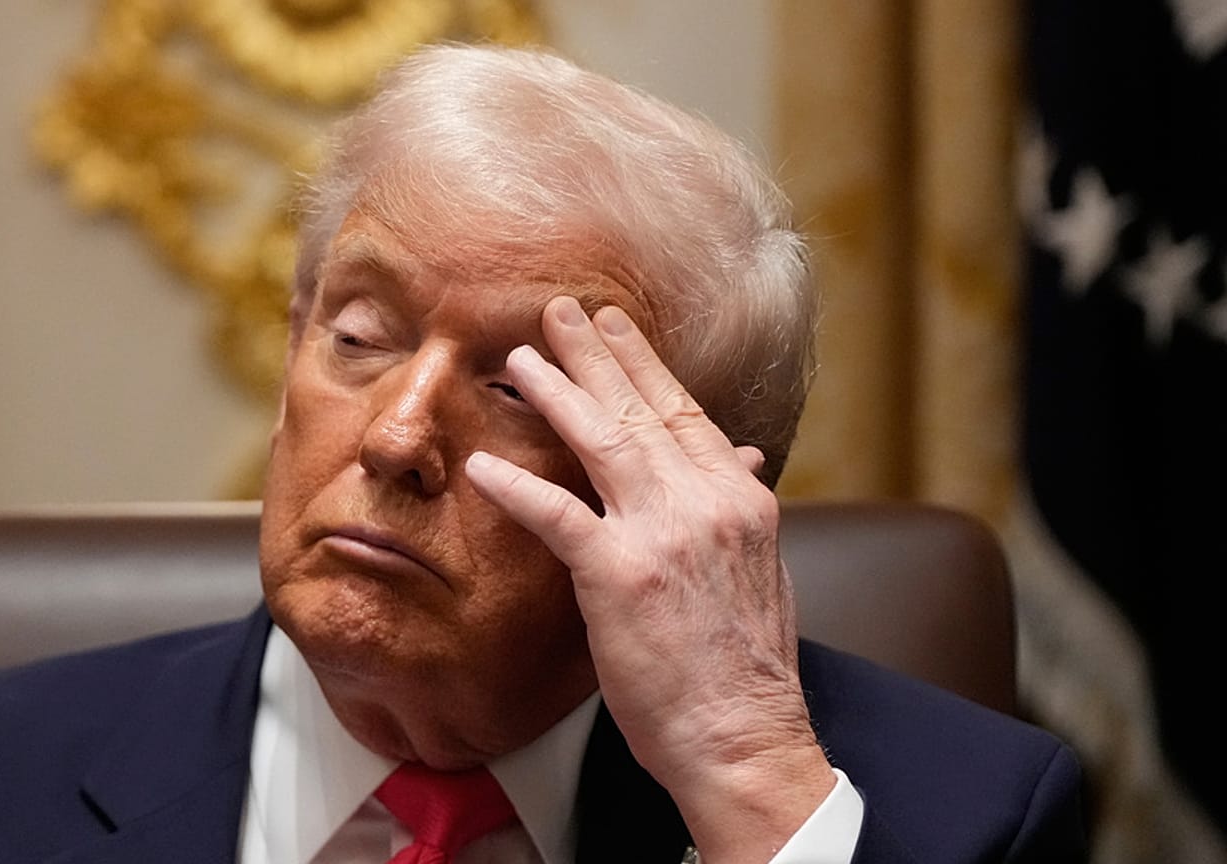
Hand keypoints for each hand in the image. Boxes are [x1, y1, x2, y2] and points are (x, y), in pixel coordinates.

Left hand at [465, 296, 834, 861]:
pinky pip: (558, 515)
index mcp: (740, 499)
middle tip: (561, 310)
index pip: (685, 414)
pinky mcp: (620, 575)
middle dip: (597, 354)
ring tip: (519, 357)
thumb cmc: (744, 666)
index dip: (645, 365)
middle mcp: (706, 502)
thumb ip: (736, 510)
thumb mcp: (759, 571)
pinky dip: (517, 486)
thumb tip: (742, 461)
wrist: (745, 736)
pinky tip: (481, 465)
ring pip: (603, 441)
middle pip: (642, 409)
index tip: (616, 328)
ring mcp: (664, 534)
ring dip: (556, 392)